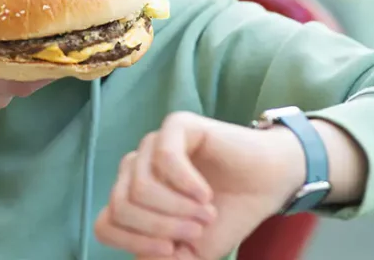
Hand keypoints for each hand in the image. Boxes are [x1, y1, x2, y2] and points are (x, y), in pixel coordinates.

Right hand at [0, 0, 50, 116]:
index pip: (24, 70)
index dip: (47, 53)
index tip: (61, 32)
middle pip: (32, 80)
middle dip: (47, 56)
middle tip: (60, 30)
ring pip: (24, 85)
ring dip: (34, 64)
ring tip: (42, 37)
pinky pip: (13, 89)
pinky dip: (19, 72)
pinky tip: (18, 52)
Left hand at [95, 112, 306, 259]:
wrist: (268, 186)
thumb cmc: (227, 215)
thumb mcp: (193, 251)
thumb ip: (164, 259)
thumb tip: (142, 259)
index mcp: (131, 197)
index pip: (105, 225)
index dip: (134, 243)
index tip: (171, 250)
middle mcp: (136, 168)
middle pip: (121, 206)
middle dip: (160, 227)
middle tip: (196, 231)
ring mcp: (153, 145)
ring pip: (140, 186)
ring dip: (177, 209)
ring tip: (207, 213)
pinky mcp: (177, 125)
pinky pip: (164, 158)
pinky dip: (187, 184)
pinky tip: (206, 194)